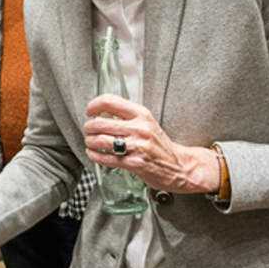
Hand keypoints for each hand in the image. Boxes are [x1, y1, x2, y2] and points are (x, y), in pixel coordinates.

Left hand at [83, 94, 219, 193]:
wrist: (180, 166)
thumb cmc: (159, 144)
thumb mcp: (146, 123)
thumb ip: (126, 116)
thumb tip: (100, 112)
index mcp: (141, 114)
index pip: (109, 101)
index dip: (93, 105)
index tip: (90, 111)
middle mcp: (139, 128)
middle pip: (100, 123)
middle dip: (88, 127)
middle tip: (88, 130)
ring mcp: (137, 146)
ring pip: (100, 140)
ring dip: (90, 142)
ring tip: (90, 142)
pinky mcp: (134, 164)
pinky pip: (106, 158)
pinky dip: (94, 155)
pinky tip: (93, 153)